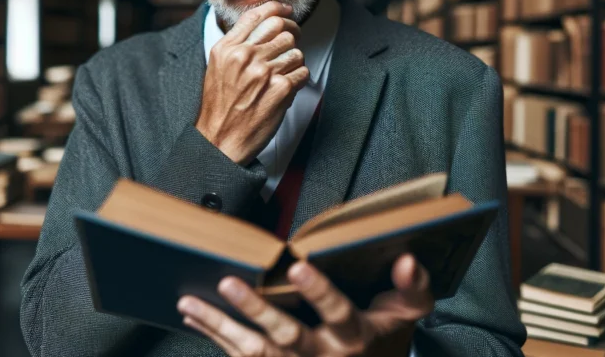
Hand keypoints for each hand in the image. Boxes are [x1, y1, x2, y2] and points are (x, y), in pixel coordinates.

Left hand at [177, 254, 434, 356]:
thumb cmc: (387, 338)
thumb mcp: (409, 315)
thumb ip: (414, 287)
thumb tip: (407, 259)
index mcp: (355, 336)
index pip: (337, 311)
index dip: (318, 291)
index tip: (296, 267)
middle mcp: (323, 356)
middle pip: (286, 336)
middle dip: (255, 309)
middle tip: (228, 284)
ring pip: (255, 352)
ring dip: (220, 326)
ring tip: (190, 302)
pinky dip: (216, 337)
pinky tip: (194, 316)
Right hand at [196, 1, 309, 163]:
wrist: (219, 140)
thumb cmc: (220, 107)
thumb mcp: (217, 68)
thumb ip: (236, 45)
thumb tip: (262, 24)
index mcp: (227, 48)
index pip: (258, 15)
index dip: (278, 8)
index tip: (287, 11)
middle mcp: (244, 56)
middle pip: (282, 29)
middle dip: (293, 34)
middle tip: (293, 42)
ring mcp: (263, 72)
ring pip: (296, 51)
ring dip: (295, 62)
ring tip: (285, 74)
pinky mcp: (280, 90)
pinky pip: (303, 72)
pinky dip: (300, 80)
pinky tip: (288, 88)